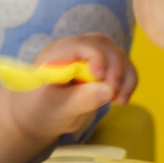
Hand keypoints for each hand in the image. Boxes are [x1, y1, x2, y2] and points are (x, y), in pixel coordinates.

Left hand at [8, 34, 137, 140]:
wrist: (36, 118)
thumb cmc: (39, 111)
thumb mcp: (57, 109)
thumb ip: (81, 99)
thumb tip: (108, 90)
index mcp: (56, 54)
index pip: (81, 44)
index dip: (96, 57)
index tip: (101, 79)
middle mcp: (74, 51)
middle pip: (103, 46)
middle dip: (115, 68)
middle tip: (114, 95)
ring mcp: (88, 58)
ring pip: (117, 55)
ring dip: (125, 76)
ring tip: (120, 100)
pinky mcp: (100, 70)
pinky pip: (121, 68)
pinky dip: (127, 81)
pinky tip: (121, 100)